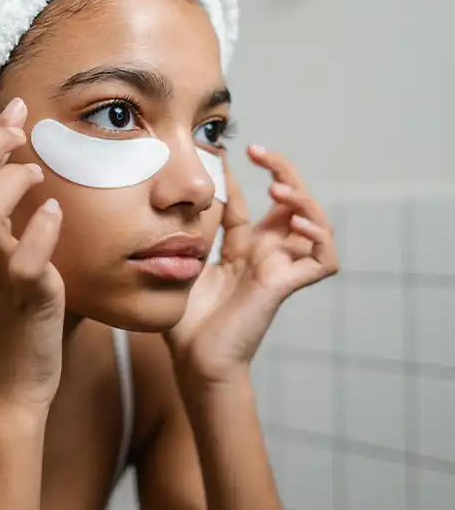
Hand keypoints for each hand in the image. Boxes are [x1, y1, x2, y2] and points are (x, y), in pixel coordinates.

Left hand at [166, 146, 338, 386]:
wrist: (190, 360)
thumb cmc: (185, 317)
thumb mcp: (189, 256)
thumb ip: (199, 224)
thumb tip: (201, 184)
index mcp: (246, 246)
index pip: (263, 199)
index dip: (260, 171)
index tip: (242, 149)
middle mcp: (268, 253)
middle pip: (295, 203)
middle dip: (285, 172)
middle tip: (262, 154)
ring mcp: (279, 268)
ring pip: (316, 224)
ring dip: (304, 201)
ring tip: (279, 191)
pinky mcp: (284, 286)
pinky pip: (323, 260)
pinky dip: (319, 239)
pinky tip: (297, 226)